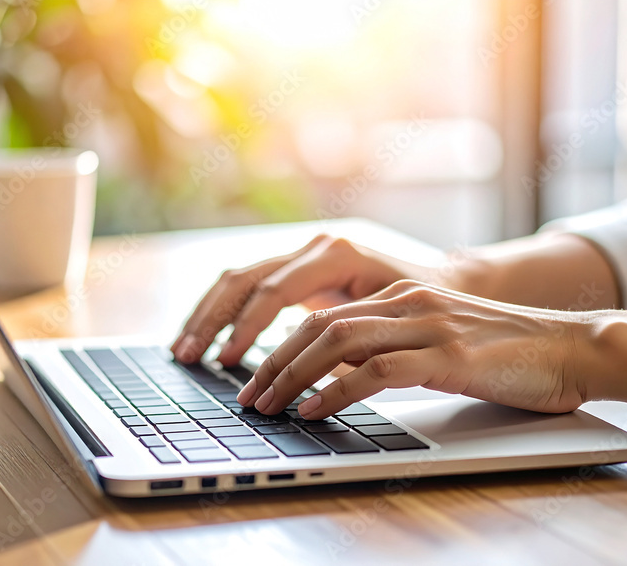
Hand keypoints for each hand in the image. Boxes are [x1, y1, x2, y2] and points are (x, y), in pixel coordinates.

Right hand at [171, 234, 430, 364]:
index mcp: (335, 254)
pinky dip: (223, 313)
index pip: (273, 289)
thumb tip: (308, 379)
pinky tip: (206, 339)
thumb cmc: (424, 305)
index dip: (245, 327)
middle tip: (188, 357)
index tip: (226, 361)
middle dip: (212, 321)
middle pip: (244, 279)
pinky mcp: (297, 273)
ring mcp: (302, 257)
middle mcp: (313, 248)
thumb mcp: (390, 323)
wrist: (443, 283)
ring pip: (238, 280)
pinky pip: (248, 288)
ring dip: (208, 316)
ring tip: (183, 352)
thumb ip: (347, 344)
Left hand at [236, 279, 589, 418]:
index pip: (325, 316)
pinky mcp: (447, 353)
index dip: (282, 346)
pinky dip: (336, 391)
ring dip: (293, 376)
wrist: (574, 348)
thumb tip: (346, 377)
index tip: (258, 377)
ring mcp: (427, 323)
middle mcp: (409, 301)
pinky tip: (315, 409)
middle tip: (249, 396)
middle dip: (274, 361)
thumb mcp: (442, 342)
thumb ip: (396, 349)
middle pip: (320, 325)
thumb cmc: (510, 354)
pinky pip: (376, 370)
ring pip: (338, 342)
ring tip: (269, 406)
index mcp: (403, 295)